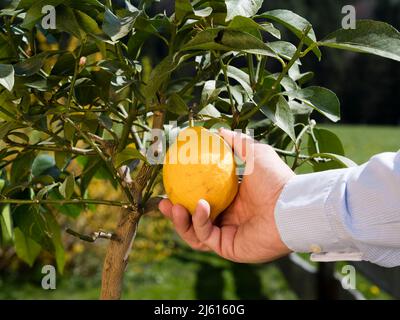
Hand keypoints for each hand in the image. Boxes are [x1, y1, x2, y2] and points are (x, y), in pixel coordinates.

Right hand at [159, 128, 294, 262]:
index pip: (201, 200)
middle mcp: (228, 219)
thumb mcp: (254, 154)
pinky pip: (206, 236)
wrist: (291, 205)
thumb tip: (219, 131)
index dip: (184, 195)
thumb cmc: (275, 179)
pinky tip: (199, 206)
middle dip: (175, 214)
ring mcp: (228, 234)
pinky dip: (198, 222)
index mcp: (231, 200)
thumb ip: (237, 142)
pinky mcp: (229, 247)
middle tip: (163, 202)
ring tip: (171, 207)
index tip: (170, 185)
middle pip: (193, 220)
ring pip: (195, 232)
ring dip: (180, 221)